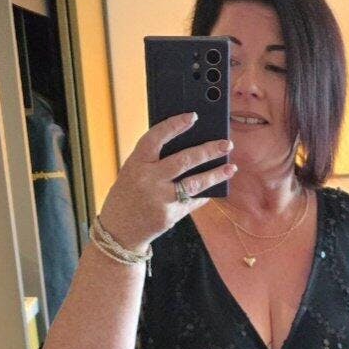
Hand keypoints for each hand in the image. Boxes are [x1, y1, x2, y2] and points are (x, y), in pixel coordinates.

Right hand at [96, 111, 235, 251]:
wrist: (118, 232)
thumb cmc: (128, 195)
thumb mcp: (132, 173)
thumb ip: (153, 160)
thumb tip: (188, 144)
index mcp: (136, 164)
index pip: (156, 138)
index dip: (174, 125)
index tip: (193, 116)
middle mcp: (148, 180)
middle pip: (184, 160)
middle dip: (208, 151)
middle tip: (226, 144)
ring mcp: (160, 199)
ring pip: (195, 183)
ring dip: (216, 174)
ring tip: (231, 167)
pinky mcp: (170, 215)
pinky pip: (193, 201)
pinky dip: (204, 193)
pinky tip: (216, 187)